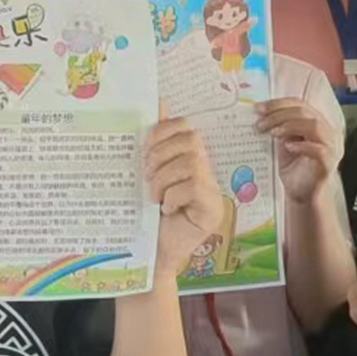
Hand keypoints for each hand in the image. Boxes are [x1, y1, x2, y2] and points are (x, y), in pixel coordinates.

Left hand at [144, 118, 222, 274]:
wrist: (149, 254)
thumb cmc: (146, 216)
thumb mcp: (144, 174)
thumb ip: (153, 142)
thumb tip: (157, 101)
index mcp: (187, 158)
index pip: (185, 127)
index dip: (162, 132)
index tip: (144, 151)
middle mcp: (204, 171)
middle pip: (191, 140)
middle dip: (161, 154)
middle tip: (147, 176)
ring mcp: (212, 191)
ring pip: (191, 163)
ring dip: (163, 179)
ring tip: (154, 196)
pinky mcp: (212, 210)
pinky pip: (194, 186)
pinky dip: (173, 196)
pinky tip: (167, 209)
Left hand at [259, 98, 340, 205]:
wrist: (301, 195)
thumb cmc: (294, 169)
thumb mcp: (283, 143)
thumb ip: (279, 128)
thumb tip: (261, 113)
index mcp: (318, 123)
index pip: (300, 104)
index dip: (279, 104)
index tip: (258, 108)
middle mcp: (328, 132)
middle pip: (306, 112)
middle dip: (279, 115)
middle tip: (261, 122)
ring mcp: (332, 147)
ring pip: (314, 126)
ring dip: (290, 126)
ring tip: (272, 132)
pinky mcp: (329, 164)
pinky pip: (320, 150)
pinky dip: (302, 146)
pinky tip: (287, 147)